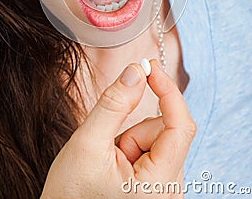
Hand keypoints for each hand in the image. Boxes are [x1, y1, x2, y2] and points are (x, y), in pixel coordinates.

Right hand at [40, 59, 195, 197]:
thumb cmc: (70, 196)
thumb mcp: (87, 144)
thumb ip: (114, 104)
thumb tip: (135, 71)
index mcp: (160, 186)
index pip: (180, 126)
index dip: (167, 90)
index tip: (148, 66)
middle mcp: (171, 191)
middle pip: (165, 131)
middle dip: (134, 130)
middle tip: (109, 148)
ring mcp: (165, 190)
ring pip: (156, 138)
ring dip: (130, 140)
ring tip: (109, 162)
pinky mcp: (158, 187)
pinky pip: (152, 150)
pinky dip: (132, 148)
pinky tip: (115, 166)